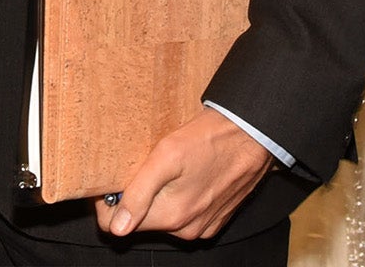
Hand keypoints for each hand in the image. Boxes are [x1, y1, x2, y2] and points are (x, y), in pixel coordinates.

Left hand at [94, 107, 271, 240]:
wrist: (254, 134)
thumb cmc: (211, 139)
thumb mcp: (167, 156)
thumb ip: (138, 193)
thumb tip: (117, 228)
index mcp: (171, 216)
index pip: (116, 226)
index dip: (110, 201)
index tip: (116, 179)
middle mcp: (186, 229)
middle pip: (141, 221)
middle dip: (138, 196)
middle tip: (147, 165)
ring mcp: (202, 226)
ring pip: (164, 217)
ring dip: (161, 196)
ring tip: (172, 167)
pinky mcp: (216, 219)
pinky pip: (186, 215)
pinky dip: (182, 198)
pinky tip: (190, 175)